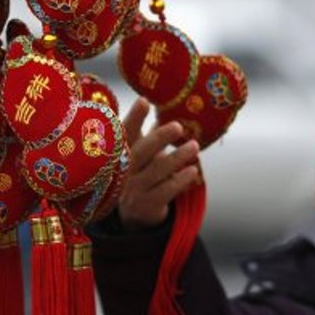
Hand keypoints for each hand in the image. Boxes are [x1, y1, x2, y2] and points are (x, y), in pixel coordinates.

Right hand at [115, 98, 200, 230]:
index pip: (125, 132)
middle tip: (178, 126)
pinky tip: (193, 170)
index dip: (134, 117)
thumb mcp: (141, 152)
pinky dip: (180, 180)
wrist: (133, 213)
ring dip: (177, 158)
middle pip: (140, 152)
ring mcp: (133, 189)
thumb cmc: (141, 172)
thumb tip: (167, 103)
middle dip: (159, 138)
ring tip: (194, 146)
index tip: (145, 101)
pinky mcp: (146, 205)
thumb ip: (151, 132)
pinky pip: (165, 190)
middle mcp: (123, 170)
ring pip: (156, 171)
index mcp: (120, 152)